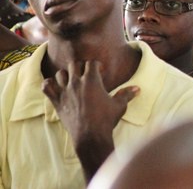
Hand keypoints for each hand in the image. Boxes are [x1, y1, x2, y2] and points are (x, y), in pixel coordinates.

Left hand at [42, 61, 138, 179]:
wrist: (90, 137)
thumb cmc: (106, 120)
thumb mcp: (119, 106)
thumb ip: (127, 94)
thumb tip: (138, 88)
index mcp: (92, 81)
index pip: (91, 63)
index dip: (96, 65)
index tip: (100, 71)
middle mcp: (76, 83)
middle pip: (75, 64)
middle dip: (81, 67)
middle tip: (86, 75)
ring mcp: (65, 92)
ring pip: (60, 73)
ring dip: (66, 75)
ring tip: (72, 80)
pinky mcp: (57, 102)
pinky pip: (47, 87)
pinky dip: (49, 84)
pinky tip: (56, 86)